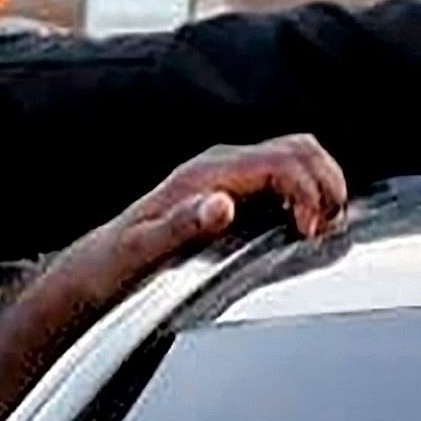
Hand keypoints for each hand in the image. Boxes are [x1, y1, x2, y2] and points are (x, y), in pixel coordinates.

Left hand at [32, 135, 347, 321]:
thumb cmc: (114, 267)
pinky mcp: (235, 191)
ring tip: (321, 225)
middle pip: (300, 148)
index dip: (309, 190)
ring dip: (323, 185)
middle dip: (327, 183)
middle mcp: (221, 168)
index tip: (311, 230)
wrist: (93, 273)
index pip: (282, 160)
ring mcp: (229, 177)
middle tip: (326, 227)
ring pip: (299, 157)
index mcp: (206, 176)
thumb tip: (222, 204)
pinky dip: (310, 192)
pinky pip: (287, 176)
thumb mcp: (139, 253)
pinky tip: (305, 223)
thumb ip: (181, 226)